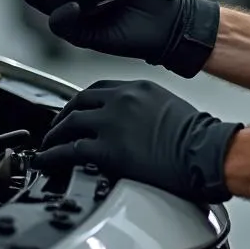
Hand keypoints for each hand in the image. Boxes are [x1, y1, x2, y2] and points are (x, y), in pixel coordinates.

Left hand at [34, 79, 242, 202]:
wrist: (204, 150)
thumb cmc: (196, 135)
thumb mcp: (168, 107)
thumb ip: (145, 109)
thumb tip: (133, 123)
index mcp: (138, 88)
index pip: (99, 88)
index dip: (81, 101)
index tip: (75, 112)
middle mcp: (122, 100)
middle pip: (79, 101)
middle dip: (62, 116)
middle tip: (55, 128)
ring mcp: (112, 123)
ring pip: (70, 124)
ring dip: (53, 135)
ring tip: (47, 146)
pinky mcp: (107, 148)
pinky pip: (69, 151)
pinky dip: (51, 156)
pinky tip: (45, 161)